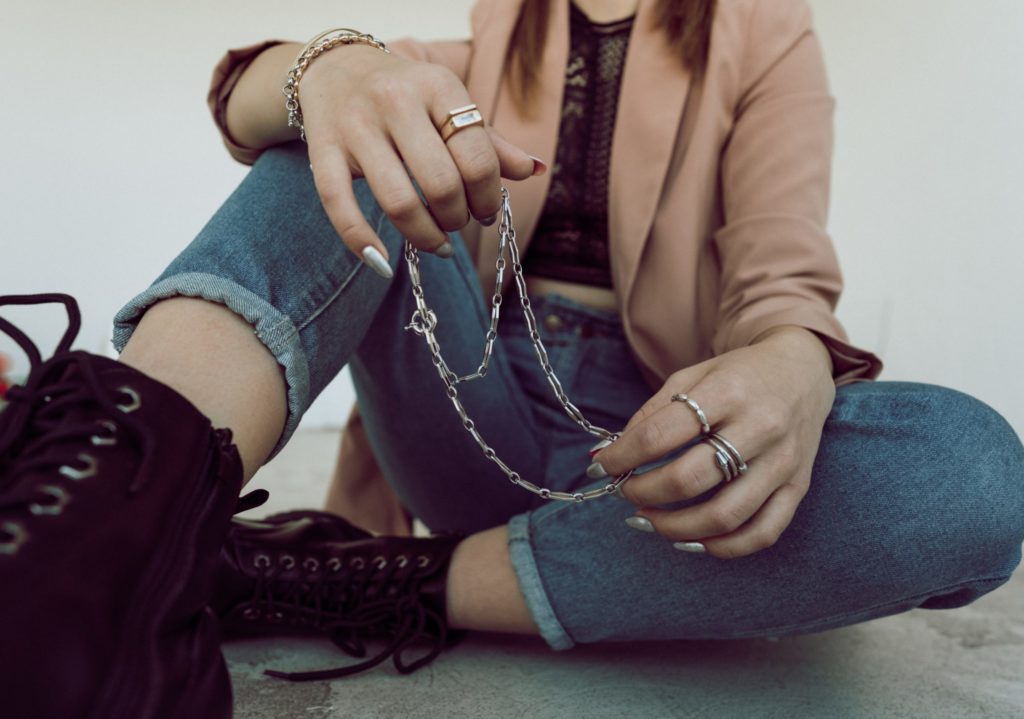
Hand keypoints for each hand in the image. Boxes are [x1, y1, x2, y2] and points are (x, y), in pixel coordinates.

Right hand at [299, 45, 542, 263]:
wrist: (336, 67)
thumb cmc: (407, 97)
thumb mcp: (450, 105)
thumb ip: (490, 141)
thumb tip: (535, 170)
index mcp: (437, 86)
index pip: (477, 157)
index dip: (488, 197)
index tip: (485, 211)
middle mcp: (395, 101)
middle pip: (442, 184)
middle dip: (458, 218)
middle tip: (458, 223)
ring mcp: (356, 126)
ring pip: (398, 202)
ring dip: (425, 236)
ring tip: (437, 243)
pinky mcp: (322, 150)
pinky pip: (340, 206)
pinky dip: (362, 244)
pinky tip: (382, 264)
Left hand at [593, 326, 835, 558]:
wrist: (803, 370)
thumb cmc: (738, 376)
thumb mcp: (691, 377)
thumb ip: (650, 415)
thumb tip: (606, 456)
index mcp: (728, 392)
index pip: (661, 434)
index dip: (622, 456)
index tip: (601, 467)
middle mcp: (760, 427)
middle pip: (689, 479)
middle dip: (643, 492)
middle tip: (624, 491)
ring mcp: (783, 461)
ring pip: (725, 515)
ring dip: (674, 527)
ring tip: (648, 519)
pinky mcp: (798, 486)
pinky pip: (762, 533)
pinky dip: (722, 547)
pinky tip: (690, 539)